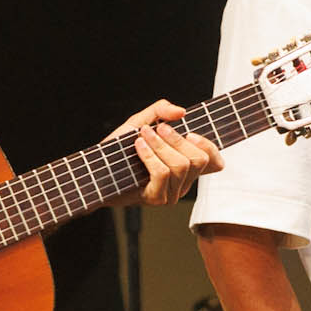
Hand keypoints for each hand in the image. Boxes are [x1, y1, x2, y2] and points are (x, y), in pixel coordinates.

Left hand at [106, 100, 222, 207]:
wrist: (95, 171)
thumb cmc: (118, 150)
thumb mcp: (139, 122)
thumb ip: (160, 111)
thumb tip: (182, 111)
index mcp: (185, 166)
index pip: (215, 163)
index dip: (211, 147)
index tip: (191, 133)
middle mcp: (183, 182)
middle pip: (199, 159)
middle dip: (178, 139)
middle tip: (159, 128)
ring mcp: (171, 192)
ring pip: (181, 166)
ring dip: (161, 145)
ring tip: (143, 135)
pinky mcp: (156, 199)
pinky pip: (163, 174)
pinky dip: (151, 155)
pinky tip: (138, 146)